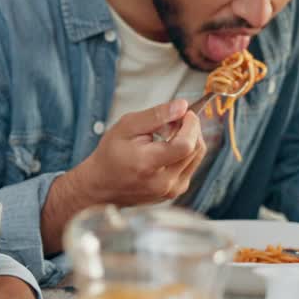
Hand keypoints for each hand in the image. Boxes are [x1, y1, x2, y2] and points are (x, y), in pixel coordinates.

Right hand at [75, 99, 207, 205]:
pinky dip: (185, 153)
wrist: (100, 184)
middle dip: (192, 129)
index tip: (187, 113)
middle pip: (196, 150)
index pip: (186, 145)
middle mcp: (164, 182)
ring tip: (171, 133)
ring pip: (197, 158)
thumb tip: (181, 106)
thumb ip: (156, 115)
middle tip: (177, 119)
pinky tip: (169, 148)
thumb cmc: (110, 155)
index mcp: (149, 164)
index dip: (191, 125)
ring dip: (190, 140)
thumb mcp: (127, 126)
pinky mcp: (174, 192)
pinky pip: (191, 167)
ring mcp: (171, 190)